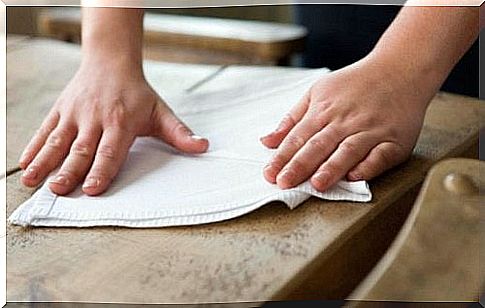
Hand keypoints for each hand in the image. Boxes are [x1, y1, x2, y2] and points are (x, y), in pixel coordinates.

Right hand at [19, 59, 208, 195]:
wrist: (111, 62)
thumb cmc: (138, 93)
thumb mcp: (161, 112)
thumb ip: (180, 133)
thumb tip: (203, 147)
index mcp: (121, 122)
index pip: (110, 151)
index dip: (101, 170)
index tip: (92, 189)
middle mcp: (96, 119)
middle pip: (81, 149)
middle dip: (70, 171)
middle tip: (59, 190)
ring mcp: (75, 114)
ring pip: (58, 141)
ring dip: (46, 161)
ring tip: (33, 180)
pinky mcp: (60, 110)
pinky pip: (45, 130)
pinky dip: (34, 147)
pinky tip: (26, 164)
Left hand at [260, 57, 432, 191]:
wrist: (400, 68)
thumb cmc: (355, 84)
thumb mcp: (318, 92)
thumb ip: (292, 119)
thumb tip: (266, 142)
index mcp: (324, 109)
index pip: (298, 137)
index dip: (282, 156)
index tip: (269, 174)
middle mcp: (346, 120)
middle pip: (319, 145)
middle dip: (299, 165)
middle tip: (284, 183)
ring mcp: (371, 130)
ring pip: (348, 150)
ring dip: (332, 167)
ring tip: (316, 184)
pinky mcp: (395, 140)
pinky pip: (381, 155)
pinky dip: (368, 165)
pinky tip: (355, 176)